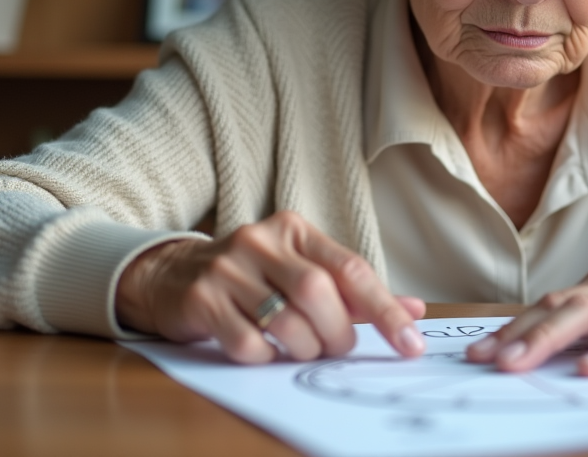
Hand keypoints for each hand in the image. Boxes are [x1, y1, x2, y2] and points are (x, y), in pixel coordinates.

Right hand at [115, 211, 425, 363]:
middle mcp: (261, 241)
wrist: (173, 274)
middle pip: (318, 293)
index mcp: (295, 229)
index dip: (385, 310)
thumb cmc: (254, 276)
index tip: (410, 343)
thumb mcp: (303, 268)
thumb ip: (354, 291)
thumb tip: (414, 310)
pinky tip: (263, 349)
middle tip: (336, 347)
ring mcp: (227, 269)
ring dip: (305, 348)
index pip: (351, 269)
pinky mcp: (202, 300)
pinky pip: (249, 344)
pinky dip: (266, 357)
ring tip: (302, 349)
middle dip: (337, 333)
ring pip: (286, 321)